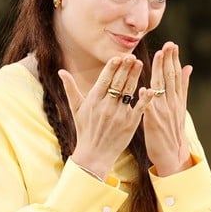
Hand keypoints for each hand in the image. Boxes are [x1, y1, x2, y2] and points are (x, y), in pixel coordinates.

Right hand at [61, 54, 146, 178]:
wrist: (94, 155)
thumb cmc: (85, 130)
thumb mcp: (76, 109)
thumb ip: (70, 88)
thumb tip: (61, 71)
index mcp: (94, 100)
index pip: (104, 80)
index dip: (111, 68)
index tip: (118, 56)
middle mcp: (106, 106)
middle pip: (118, 83)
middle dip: (125, 68)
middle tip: (132, 56)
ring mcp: (119, 115)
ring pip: (129, 92)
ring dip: (135, 77)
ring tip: (140, 64)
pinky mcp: (130, 124)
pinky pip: (139, 108)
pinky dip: (144, 99)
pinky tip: (149, 89)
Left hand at [141, 42, 193, 175]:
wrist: (172, 154)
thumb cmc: (172, 130)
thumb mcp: (180, 106)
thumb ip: (183, 86)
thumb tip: (189, 67)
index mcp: (177, 99)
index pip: (176, 75)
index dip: (174, 59)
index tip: (172, 45)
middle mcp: (171, 103)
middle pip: (170, 78)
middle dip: (168, 60)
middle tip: (167, 44)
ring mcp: (163, 112)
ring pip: (161, 87)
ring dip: (160, 71)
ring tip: (159, 56)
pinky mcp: (153, 122)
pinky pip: (149, 108)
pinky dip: (147, 98)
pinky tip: (144, 88)